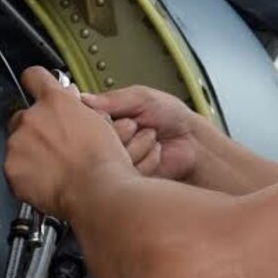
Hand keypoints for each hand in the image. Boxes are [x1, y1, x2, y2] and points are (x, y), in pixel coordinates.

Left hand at [4, 67, 133, 217]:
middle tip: (53, 146)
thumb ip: (77, 108)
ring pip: (16, 143)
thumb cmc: (104, 162)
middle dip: (33, 128)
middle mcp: (31, 118)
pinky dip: (25, 175)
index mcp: (55, 102)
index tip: (36, 88)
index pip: (34, 76)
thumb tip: (70, 101)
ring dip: (28, 153)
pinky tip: (45, 181)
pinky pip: (13, 168)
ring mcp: (18, 143)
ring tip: (53, 168)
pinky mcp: (11, 168)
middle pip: (21, 115)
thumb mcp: (100, 122)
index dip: (36, 83)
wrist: (96, 191)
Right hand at [79, 84, 204, 182]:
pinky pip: (124, 174)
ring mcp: (117, 161)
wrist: (194, 143)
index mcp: (108, 119)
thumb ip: (113, 99)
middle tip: (135, 125)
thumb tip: (83, 99)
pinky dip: (143, 160)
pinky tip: (155, 152)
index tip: (107, 115)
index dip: (97, 118)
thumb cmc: (172, 117)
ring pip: (109, 158)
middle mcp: (109, 141)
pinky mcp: (128, 180)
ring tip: (150, 136)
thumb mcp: (142, 97)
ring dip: (134, 145)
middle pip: (94, 141)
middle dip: (118, 131)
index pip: (86, 120)